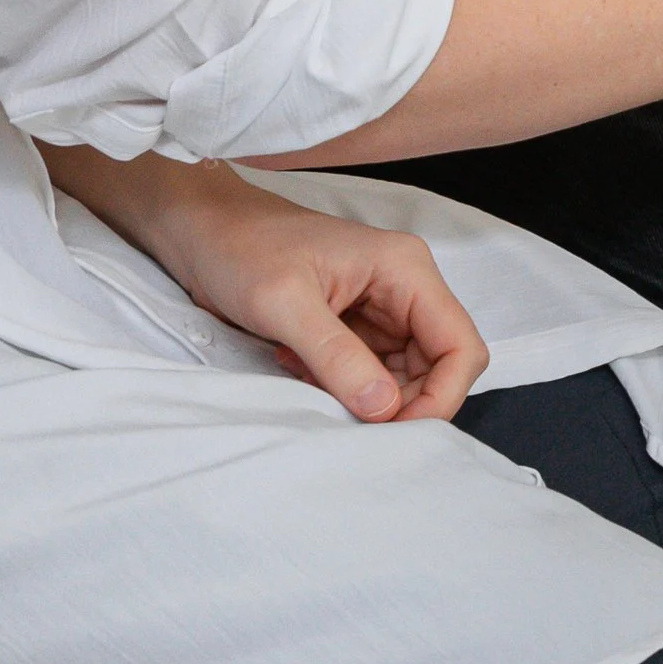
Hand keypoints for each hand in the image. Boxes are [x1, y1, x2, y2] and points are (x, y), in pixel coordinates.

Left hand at [128, 164, 487, 424]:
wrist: (202, 231)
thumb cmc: (242, 249)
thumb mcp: (284, 303)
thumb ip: (336, 356)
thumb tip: (384, 410)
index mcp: (405, 270)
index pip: (460, 345)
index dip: (441, 397)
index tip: (393, 432)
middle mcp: (403, 289)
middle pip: (437, 368)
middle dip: (402, 406)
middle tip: (348, 425)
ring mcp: (379, 310)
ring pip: (402, 378)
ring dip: (367, 399)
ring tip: (315, 389)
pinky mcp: (352, 327)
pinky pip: (369, 375)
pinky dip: (343, 390)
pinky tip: (301, 373)